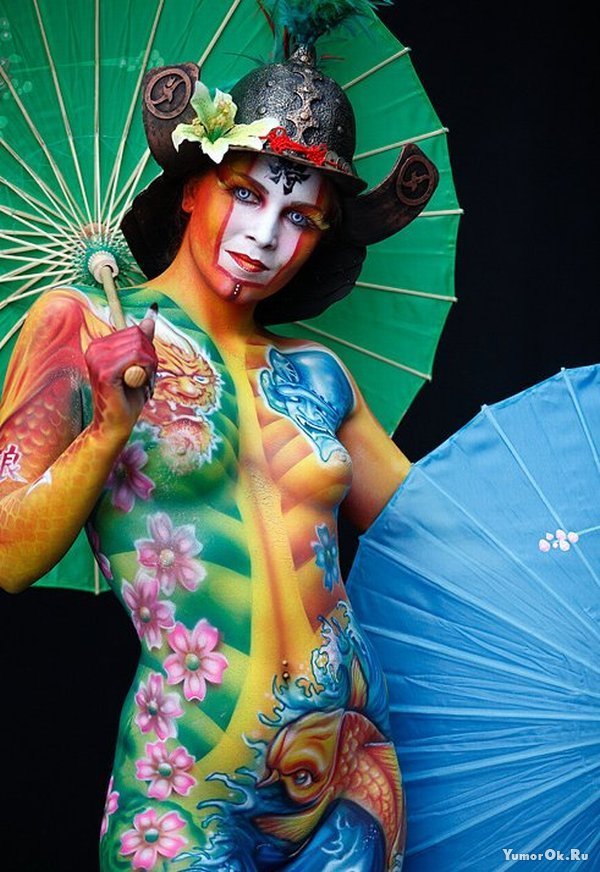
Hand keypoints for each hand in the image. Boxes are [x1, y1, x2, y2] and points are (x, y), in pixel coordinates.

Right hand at [85, 315, 157, 437]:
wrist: (116, 424)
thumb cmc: (128, 397)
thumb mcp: (140, 365)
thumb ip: (143, 342)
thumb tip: (151, 318)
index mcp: (100, 346)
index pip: (135, 331)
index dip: (146, 351)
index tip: (140, 370)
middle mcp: (95, 348)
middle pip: (138, 336)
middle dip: (148, 358)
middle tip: (140, 378)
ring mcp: (98, 359)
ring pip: (139, 347)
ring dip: (147, 367)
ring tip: (136, 383)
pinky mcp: (105, 372)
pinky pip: (136, 358)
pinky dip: (145, 371)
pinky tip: (135, 384)